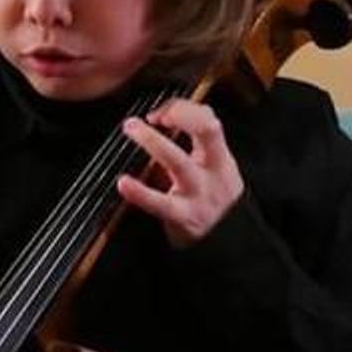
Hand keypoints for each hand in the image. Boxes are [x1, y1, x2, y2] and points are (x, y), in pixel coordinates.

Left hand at [116, 99, 243, 248]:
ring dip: (153, 141)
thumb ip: (195, 143)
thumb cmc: (211, 198)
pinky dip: (140, 192)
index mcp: (219, 157)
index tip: (162, 112)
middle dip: (178, 114)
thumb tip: (164, 113)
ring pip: (179, 162)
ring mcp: (199, 194)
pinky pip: (160, 203)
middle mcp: (213, 172)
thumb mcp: (213, 169)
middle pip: (205, 131)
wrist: (227, 242)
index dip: (185, 109)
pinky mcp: (183, 217)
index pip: (209, 121)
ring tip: (131, 129)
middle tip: (149, 114)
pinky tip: (124, 183)